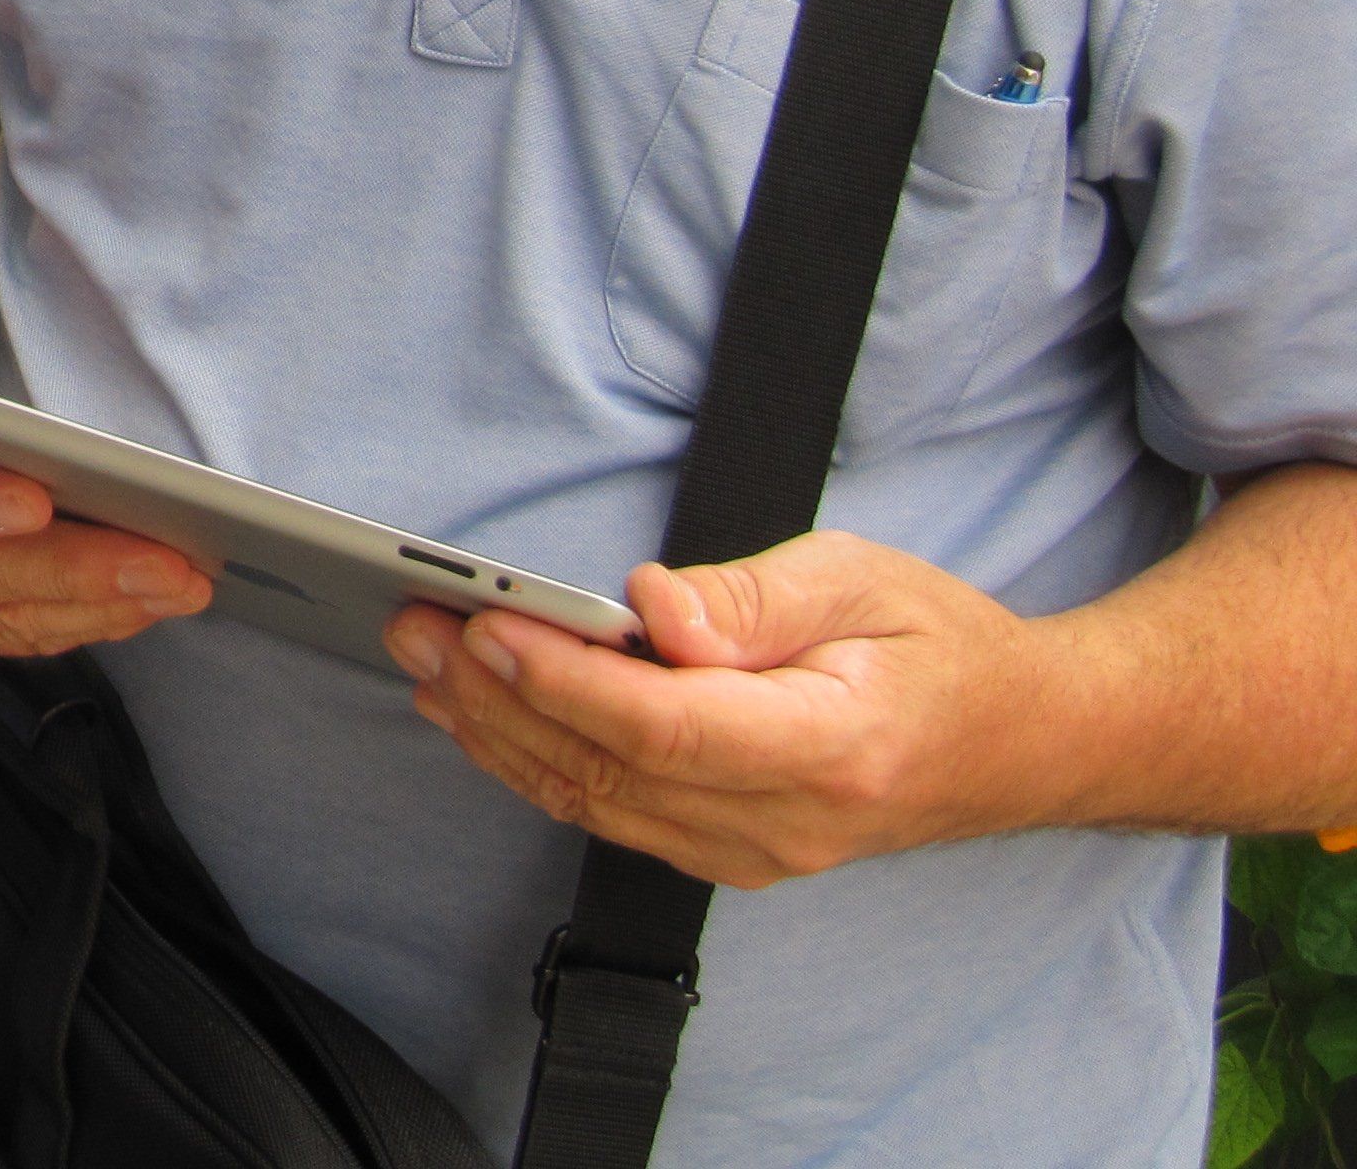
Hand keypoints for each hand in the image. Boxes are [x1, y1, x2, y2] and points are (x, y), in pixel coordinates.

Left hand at [386, 530, 1049, 886]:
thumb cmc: (941, 646)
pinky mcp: (731, 855)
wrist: (1022, 742)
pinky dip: (537, 764)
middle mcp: (787, 823)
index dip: (563, 680)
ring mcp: (757, 853)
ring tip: (420, 659)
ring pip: (597, 803)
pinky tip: (478, 714)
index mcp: (828, 749)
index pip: (663, 727)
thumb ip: (751, 600)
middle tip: (414, 625)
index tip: (485, 626)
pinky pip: (614, 817)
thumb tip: (651, 607)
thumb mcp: (860, 580)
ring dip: (496, 733)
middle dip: (497, 696)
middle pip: (610, 769)